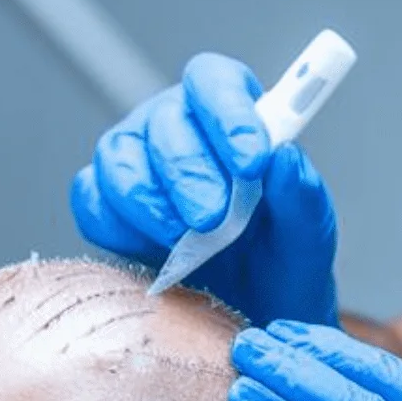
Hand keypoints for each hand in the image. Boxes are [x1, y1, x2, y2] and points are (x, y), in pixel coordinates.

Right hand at [69, 53, 338, 327]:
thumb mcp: (308, 236)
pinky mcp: (105, 206)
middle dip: (188, 172)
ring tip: (187, 245)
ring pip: (119, 156)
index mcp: (233, 116)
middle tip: (212, 218)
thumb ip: (303, 194)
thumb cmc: (281, 265)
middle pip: (165, 121)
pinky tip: (154, 253)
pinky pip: (93, 201)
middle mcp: (178, 128)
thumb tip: (284, 156)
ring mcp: (135, 163)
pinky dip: (119, 229)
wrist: (252, 318)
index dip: (228, 112)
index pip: (216, 81)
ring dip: (150, 202)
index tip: (251, 158)